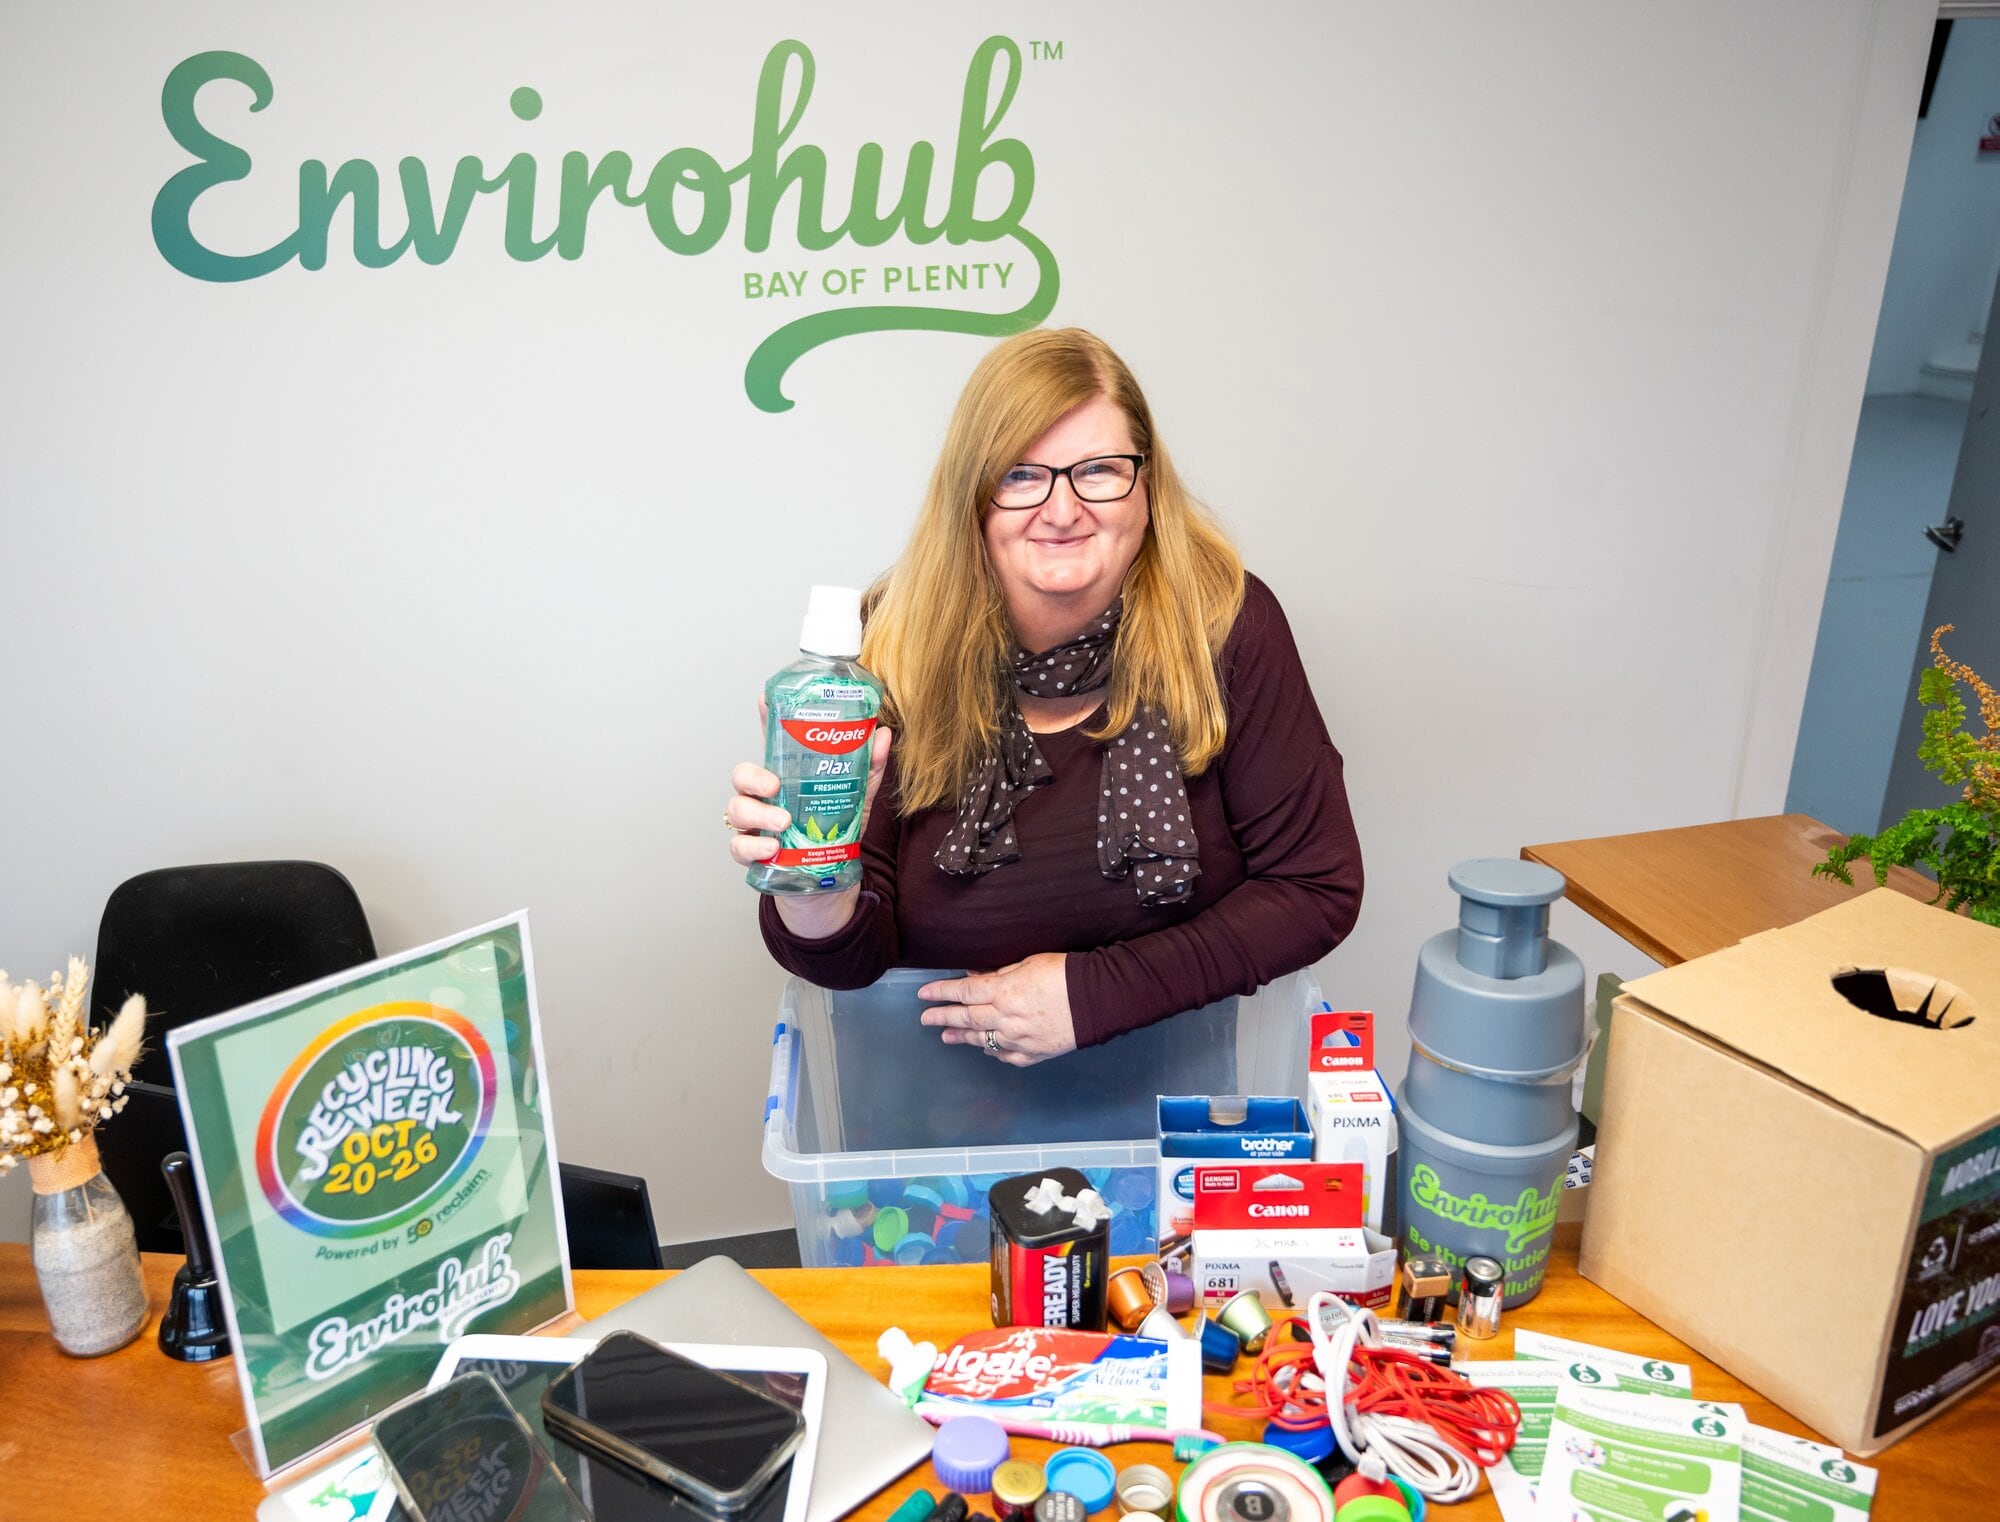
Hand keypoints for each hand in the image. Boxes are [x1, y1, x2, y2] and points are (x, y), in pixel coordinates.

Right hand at [727, 705, 891, 937]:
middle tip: (776, 787)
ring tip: (783, 823)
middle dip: (753, 778)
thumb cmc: (832, 834)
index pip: (772, 743)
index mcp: (787, 777)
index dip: (764, 719)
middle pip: (741, 775)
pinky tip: (770, 848)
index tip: (764, 699)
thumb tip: (881, 734)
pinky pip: (738, 845)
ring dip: (758, 814)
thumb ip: (868, 768)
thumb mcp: (855, 798)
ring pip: (736, 809)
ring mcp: (754, 824)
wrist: (824, 882)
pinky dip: (752, 846)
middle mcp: (765, 797)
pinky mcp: (751, 853)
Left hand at [919, 954, 1076, 1066]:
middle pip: (967, 1018)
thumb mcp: (1029, 962)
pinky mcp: (1035, 1053)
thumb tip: (975, 975)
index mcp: (1004, 992)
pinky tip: (985, 1049)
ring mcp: (1020, 1039)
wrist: (1100, 998)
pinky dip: (993, 1052)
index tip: (924, 994)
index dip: (941, 992)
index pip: (964, 992)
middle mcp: (1007, 1018)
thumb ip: (999, 972)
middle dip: (943, 1017)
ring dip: (962, 1038)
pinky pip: (1007, 1056)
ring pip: (983, 1040)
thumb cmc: (1067, 974)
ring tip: (946, 1037)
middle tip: (925, 1019)